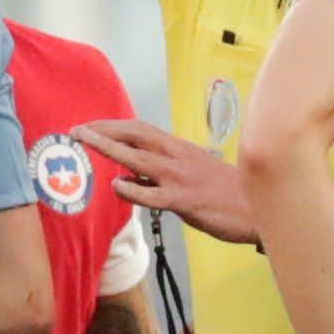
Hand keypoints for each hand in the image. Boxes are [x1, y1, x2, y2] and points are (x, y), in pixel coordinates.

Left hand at [81, 118, 254, 244]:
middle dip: (103, 131)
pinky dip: (133, 189)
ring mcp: (180, 178)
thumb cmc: (224, 192)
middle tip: (76, 131)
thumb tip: (130, 174)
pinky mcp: (185, 201)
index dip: (112, 126)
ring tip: (86, 143)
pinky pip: (153, 194)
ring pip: (138, 159)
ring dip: (110, 149)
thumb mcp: (193, 172)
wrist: (257, 208)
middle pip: (135, 135)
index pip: (140, 129)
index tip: (88, 126)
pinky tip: (117, 186)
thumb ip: (163, 170)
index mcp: (179, 148)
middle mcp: (177, 157)